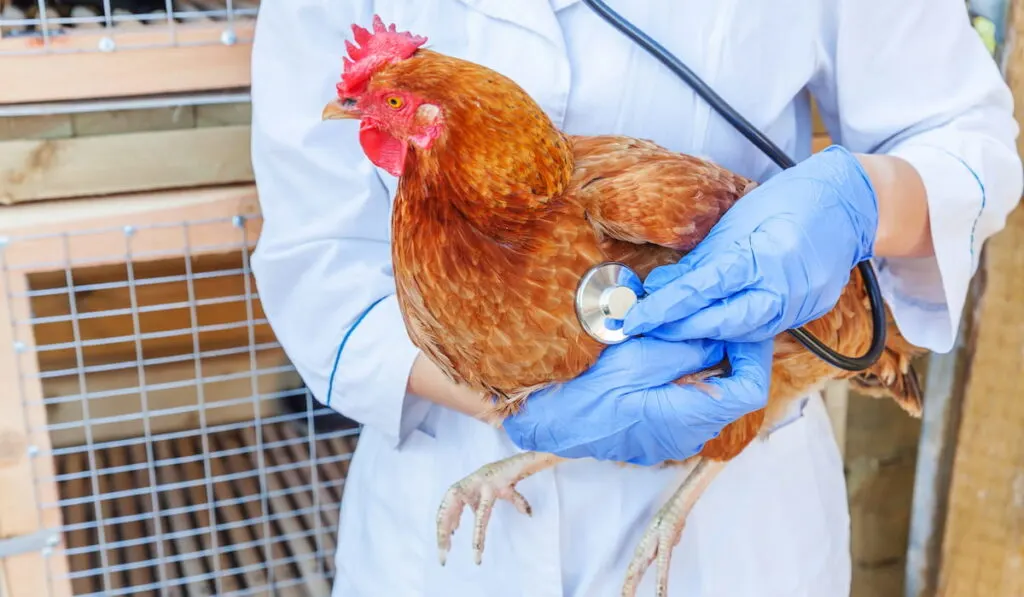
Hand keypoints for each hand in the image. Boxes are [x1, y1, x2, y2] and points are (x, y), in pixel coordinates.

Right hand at [501, 337, 771, 465]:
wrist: (549, 421)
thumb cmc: (588, 389)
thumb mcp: (641, 354)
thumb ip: (688, 347)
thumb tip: (719, 336)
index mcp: (691, 417)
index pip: (750, 389)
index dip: (754, 355)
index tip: (742, 327)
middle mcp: (688, 435)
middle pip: (729, 393)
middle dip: (727, 355)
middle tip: (712, 321)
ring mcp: (671, 440)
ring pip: (705, 399)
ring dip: (702, 367)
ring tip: (682, 334)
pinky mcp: (654, 437)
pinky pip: (682, 407)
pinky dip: (681, 381)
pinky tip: (660, 358)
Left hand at [622, 145, 878, 342]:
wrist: (847, 205)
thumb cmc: (787, 203)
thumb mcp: (735, 223)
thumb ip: (698, 262)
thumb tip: (659, 287)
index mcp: (762, 255)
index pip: (701, 290)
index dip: (663, 309)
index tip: (634, 320)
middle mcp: (783, 286)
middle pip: (721, 322)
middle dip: (679, 329)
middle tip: (646, 329)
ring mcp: (799, 305)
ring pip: (741, 333)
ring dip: (704, 334)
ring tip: (671, 329)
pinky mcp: (807, 314)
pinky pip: (762, 331)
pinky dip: (732, 331)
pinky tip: (710, 327)